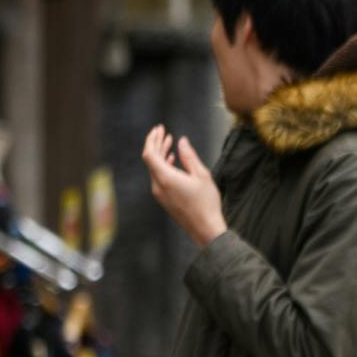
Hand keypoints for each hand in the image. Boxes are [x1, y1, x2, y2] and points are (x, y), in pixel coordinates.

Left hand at [143, 126, 224, 246]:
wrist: (205, 228)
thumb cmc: (206, 202)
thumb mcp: (202, 175)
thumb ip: (189, 156)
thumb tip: (182, 141)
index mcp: (165, 178)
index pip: (150, 154)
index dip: (152, 139)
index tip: (160, 128)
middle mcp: (158, 185)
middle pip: (151, 160)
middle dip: (156, 144)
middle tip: (163, 131)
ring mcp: (159, 194)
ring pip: (154, 168)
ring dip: (160, 154)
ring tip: (169, 142)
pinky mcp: (164, 199)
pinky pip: (158, 177)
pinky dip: (163, 165)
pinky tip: (172, 160)